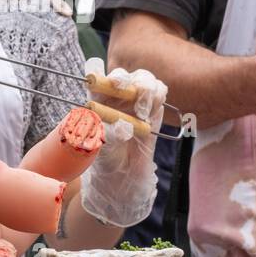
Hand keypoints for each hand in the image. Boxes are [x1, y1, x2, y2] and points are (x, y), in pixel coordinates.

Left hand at [81, 59, 167, 227]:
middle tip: (126, 89)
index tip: (103, 83)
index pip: (97, 81)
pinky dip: (158, 95)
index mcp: (96, 103)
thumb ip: (109, 136)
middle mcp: (115, 99)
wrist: (123, 180)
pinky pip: (159, 93)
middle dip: (126, 78)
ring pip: (144, 80)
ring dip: (145, 87)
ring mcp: (135, 103)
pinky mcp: (153, 111)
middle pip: (123, 76)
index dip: (99, 76)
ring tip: (143, 108)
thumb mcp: (101, 150)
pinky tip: (152, 108)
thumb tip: (123, 127)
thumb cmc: (105, 162)